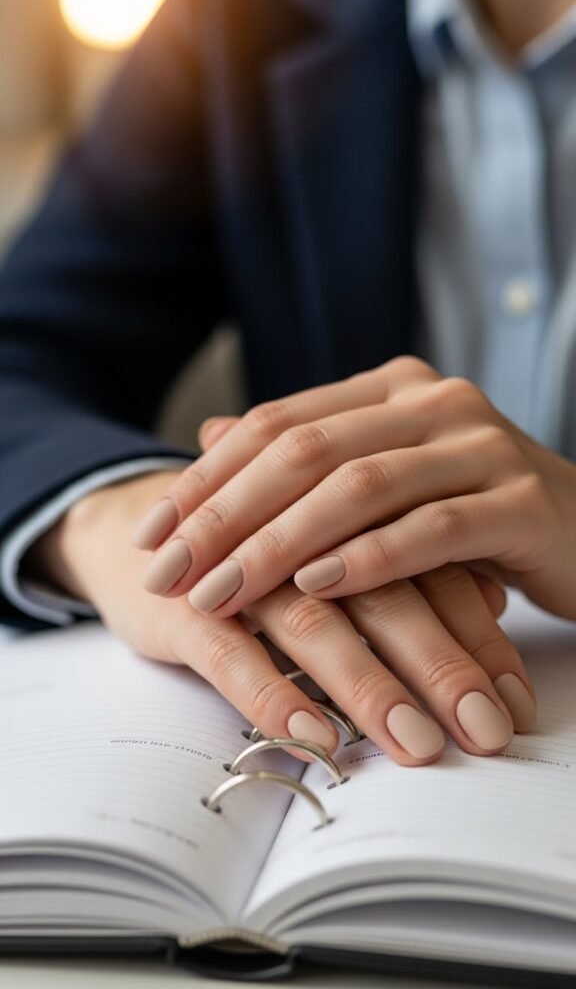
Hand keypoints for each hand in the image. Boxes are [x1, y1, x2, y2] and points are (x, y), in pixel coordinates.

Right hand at [27, 472, 528, 762]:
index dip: (478, 639)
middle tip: (485, 731)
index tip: (516, 706)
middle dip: (441, 667)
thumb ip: (414, 571)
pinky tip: (310, 734)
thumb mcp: (341, 556)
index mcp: (350, 518)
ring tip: (414, 743)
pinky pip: (228, 650)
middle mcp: (302, 537)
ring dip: (367, 684)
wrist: (142, 526)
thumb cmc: (264, 552)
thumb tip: (494, 596)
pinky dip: (270, 691)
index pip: (431, 573)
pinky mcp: (182, 602)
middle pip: (385, 595)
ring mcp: (239, 568)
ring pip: (314, 622)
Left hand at [133, 357, 575, 622]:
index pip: (277, 422)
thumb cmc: (477, 515)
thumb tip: (208, 438)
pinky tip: (315, 589)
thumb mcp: (387, 482)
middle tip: (169, 572)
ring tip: (222, 591)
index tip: (153, 533)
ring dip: (279, 544)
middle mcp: (435, 401)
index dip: (208, 478)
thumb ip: (308, 458)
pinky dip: (368, 558)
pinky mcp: (523, 501)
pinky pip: (433, 529)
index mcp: (392, 389)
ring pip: (360, 487)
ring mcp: (483, 444)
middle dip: (226, 515)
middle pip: (305, 450)